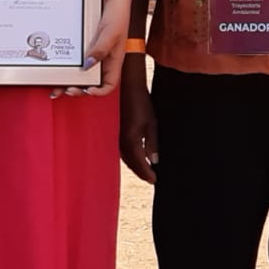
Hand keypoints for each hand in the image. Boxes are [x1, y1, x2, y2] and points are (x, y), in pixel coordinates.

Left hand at [56, 0, 128, 97]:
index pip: (109, 84)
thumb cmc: (118, 13)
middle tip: (65, 90)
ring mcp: (93, 52)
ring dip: (69, 80)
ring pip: (81, 72)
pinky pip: (76, 58)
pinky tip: (58, 65)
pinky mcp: (86, 44)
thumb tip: (87, 66)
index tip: (86, 91)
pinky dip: (68, 64)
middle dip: (78, 89)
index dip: (98, 92)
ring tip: (57, 85)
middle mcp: (103, 59)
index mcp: (114, 60)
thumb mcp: (111, 32)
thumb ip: (101, 49)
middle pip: (91, 82)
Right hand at [119, 54, 157, 183]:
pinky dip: (129, 157)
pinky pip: (121, 150)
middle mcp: (121, 141)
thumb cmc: (141, 103)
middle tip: (151, 178)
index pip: (140, 163)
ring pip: (125, 158)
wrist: (126, 88)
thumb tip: (154, 161)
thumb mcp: (152, 122)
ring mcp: (115, 137)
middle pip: (131, 163)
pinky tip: (135, 157)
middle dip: (141, 172)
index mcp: (131, 140)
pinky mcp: (113, 132)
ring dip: (134, 165)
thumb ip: (152, 143)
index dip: (147, 173)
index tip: (155, 180)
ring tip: (145, 170)